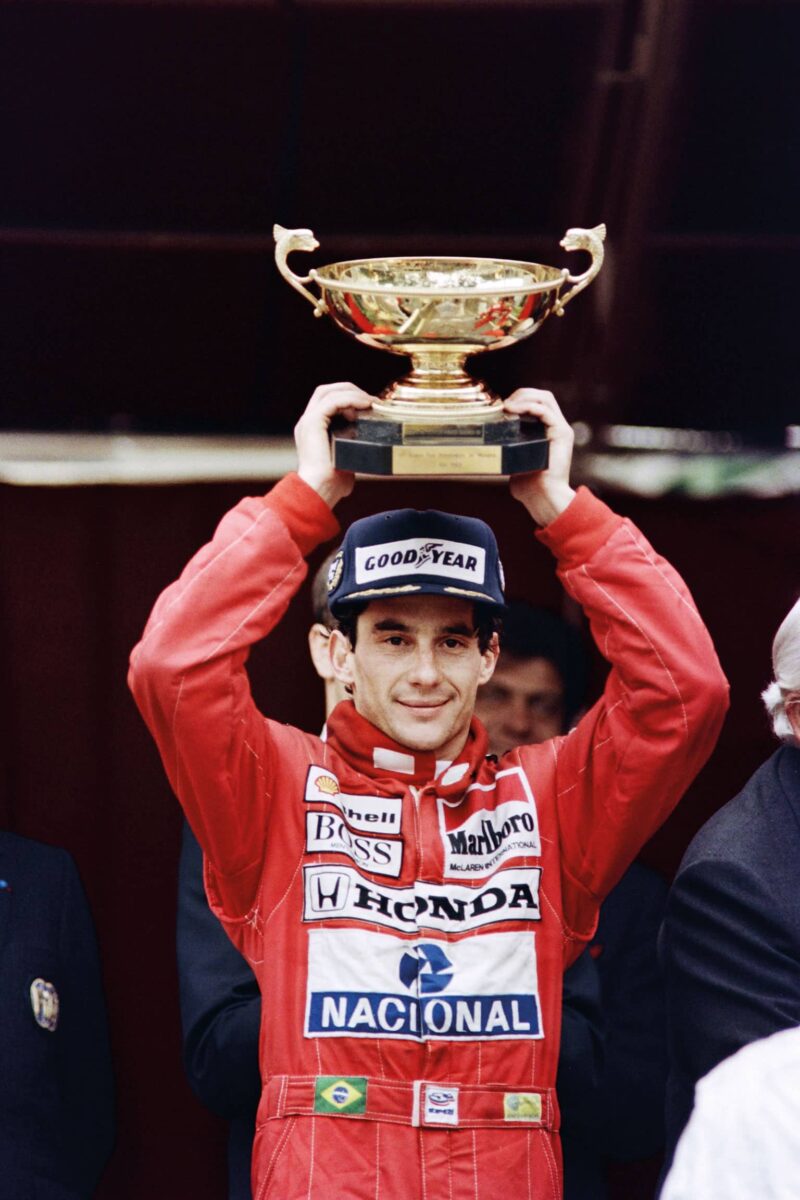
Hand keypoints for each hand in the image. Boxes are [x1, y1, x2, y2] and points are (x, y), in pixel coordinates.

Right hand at [294, 382, 372, 507]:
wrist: (319, 492)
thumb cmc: (332, 484)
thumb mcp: (346, 461)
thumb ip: (353, 452)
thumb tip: (368, 456)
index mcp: (313, 430)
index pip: (328, 401)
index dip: (348, 398)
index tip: (369, 406)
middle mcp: (307, 422)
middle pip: (327, 391)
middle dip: (351, 390)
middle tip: (371, 400)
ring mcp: (308, 421)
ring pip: (329, 392)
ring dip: (353, 393)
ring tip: (371, 402)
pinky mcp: (312, 423)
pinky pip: (332, 401)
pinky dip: (350, 399)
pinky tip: (365, 405)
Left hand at [504, 389, 575, 524]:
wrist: (544, 498)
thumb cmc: (530, 486)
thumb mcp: (515, 462)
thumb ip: (509, 452)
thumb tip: (490, 448)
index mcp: (548, 431)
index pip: (537, 403)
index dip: (520, 399)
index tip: (502, 407)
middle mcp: (557, 427)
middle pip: (542, 396)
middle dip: (522, 394)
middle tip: (504, 404)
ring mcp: (561, 429)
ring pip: (545, 399)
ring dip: (524, 398)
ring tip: (507, 406)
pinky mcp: (562, 433)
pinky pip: (545, 411)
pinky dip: (529, 407)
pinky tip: (514, 411)